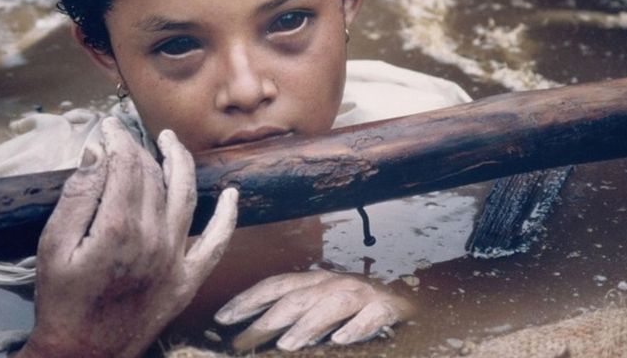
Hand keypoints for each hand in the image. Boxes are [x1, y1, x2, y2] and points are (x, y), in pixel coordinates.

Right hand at [15, 117, 238, 357]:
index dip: (117, 139)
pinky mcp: (187, 280)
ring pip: (186, 196)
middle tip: (126, 136)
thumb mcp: (53, 246)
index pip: (125, 164)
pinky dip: (228, 217)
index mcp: (118, 228)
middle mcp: (153, 238)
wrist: (82, 354)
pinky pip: (217, 243)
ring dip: (181, 163)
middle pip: (153, 177)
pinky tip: (232, 195)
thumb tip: (99, 153)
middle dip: (139, 148)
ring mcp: (175, 259)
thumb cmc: (62, 301)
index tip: (108, 127)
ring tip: (171, 142)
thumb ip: (78, 196)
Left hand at [214, 269, 412, 351]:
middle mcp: (334, 283)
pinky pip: (371, 317)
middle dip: (265, 320)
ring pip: (330, 306)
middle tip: (241, 343)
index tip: (221, 318)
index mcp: (314, 281)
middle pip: (296, 299)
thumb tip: (250, 334)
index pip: (275, 286)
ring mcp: (361, 294)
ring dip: (307, 325)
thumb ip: (292, 316)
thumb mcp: (319, 306)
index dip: (248, 299)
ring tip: (286, 345)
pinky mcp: (387, 308)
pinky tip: (341, 341)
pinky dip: (356, 328)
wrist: (404, 300)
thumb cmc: (353, 308)